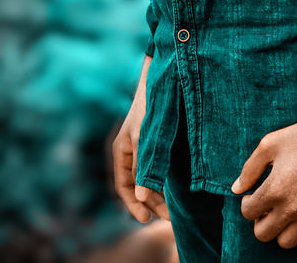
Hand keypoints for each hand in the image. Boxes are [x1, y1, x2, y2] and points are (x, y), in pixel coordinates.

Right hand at [111, 55, 170, 224]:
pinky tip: (174, 191)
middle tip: (168, 219)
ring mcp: (144, 147)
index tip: (145, 219)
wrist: (164, 78)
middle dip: (150, 203)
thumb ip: (143, 167)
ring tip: (172, 211)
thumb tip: (141, 198)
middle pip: (137, 185)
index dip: (133, 204)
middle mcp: (131, 151)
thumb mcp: (145, 138)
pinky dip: (163, 182)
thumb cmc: (151, 106)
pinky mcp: (158, 143)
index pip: (123, 185)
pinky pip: (157, 169)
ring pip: (148, 179)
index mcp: (122, 150)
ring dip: (158, 195)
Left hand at [230, 77, 296, 249]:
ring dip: (281, 229)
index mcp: (274, 189)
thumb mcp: (270, 144)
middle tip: (267, 206)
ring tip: (284, 211)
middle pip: (263, 234)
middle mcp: (292, 207)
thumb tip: (236, 189)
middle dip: (260, 220)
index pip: (248, 213)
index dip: (247, 203)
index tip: (253, 195)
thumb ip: (250, 169)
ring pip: (286, 242)